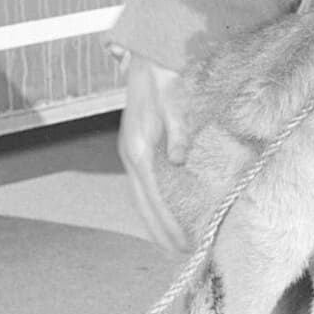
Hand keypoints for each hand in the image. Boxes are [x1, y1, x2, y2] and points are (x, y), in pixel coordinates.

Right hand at [118, 55, 190, 250]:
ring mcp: (131, 153)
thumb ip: (178, 132)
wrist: (146, 59)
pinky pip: (141, 186)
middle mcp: (131, 155)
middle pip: (142, 204)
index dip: (166, 223)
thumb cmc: (164, 78)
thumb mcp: (174, 101)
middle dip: (160, 231)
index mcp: (140, 148)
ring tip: (172, 245)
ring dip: (154, 222)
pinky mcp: (136, 149)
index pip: (153, 197)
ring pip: (139, 197)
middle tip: (180, 254)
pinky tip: (162, 216)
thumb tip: (179, 161)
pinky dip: (151, 205)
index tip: (182, 244)